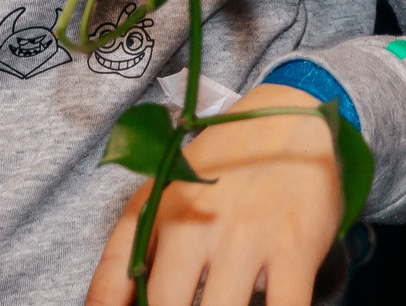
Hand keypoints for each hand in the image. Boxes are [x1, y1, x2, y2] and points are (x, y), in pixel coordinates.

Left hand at [85, 86, 342, 305]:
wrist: (290, 118)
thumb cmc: (224, 164)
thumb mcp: (170, 191)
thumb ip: (139, 244)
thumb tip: (112, 303)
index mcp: (156, 210)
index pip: (114, 276)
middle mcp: (193, 225)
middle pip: (165, 304)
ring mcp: (244, 237)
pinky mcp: (294, 248)